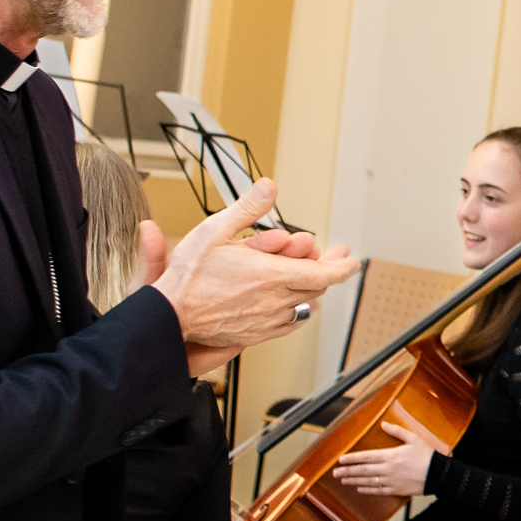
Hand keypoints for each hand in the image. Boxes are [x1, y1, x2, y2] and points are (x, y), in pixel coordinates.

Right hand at [148, 179, 354, 376]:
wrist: (170, 316)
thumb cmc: (188, 276)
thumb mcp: (215, 229)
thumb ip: (248, 208)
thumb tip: (269, 187)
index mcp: (270, 275)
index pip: (323, 273)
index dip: (342, 267)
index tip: (351, 260)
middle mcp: (274, 300)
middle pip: (317, 287)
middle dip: (327, 270)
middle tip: (330, 257)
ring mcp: (266, 320)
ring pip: (304, 305)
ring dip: (311, 289)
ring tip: (310, 275)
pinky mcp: (256, 334)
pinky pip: (289, 323)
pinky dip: (297, 309)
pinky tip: (294, 301)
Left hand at [331, 414, 446, 496]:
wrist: (439, 474)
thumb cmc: (427, 455)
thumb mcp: (413, 438)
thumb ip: (397, 431)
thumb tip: (383, 424)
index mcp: (390, 455)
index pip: (366, 457)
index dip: (352, 459)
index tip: (340, 460)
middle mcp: (387, 469)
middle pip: (363, 471)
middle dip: (347, 471)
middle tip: (334, 473)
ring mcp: (391, 481)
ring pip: (368, 482)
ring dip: (354, 481)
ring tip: (343, 481)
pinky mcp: (396, 490)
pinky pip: (378, 491)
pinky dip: (367, 490)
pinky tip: (360, 489)